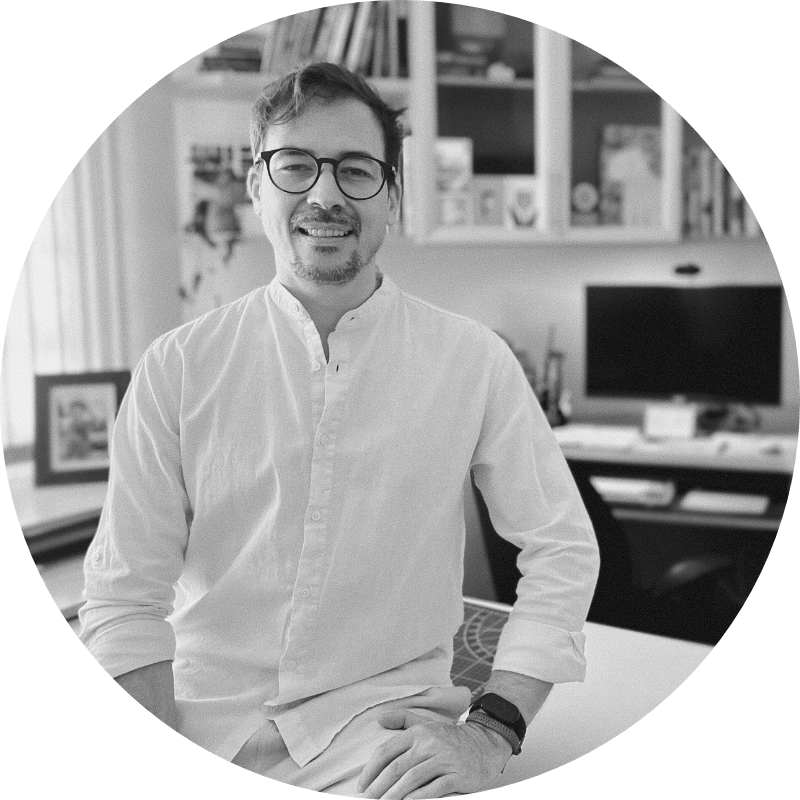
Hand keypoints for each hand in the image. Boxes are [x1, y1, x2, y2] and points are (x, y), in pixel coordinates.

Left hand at [357, 710, 512, 799]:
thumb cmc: (450, 737)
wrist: (485, 743)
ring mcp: (443, 759)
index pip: (387, 751)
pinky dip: (417, 799)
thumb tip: (379, 718)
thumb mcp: (426, 723)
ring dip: (393, 797)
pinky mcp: (456, 775)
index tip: (361, 785)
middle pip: (396, 769)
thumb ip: (402, 719)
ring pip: (411, 781)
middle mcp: (429, 743)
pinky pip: (432, 790)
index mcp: (418, 732)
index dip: (371, 769)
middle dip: (377, 788)